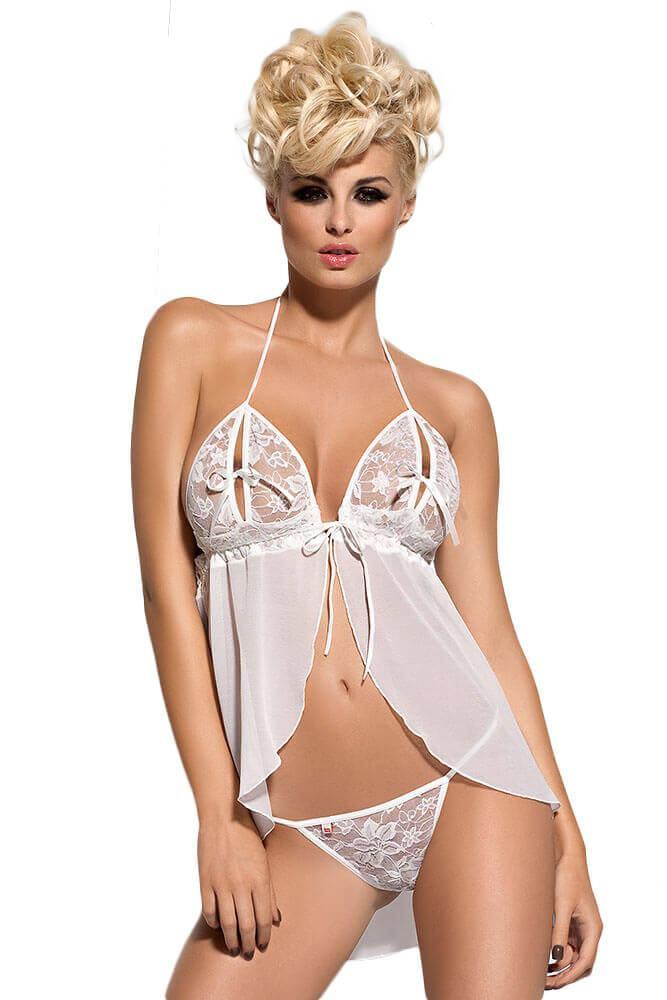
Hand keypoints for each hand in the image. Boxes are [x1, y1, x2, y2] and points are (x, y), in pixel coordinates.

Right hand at [197, 805, 281, 959]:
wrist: (223, 817)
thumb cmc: (247, 836)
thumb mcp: (264, 861)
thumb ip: (270, 891)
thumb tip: (275, 918)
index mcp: (260, 879)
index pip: (264, 918)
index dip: (264, 936)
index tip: (263, 945)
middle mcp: (241, 885)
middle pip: (246, 925)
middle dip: (248, 944)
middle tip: (248, 953)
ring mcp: (221, 884)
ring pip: (226, 923)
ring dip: (231, 939)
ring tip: (233, 947)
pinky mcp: (205, 881)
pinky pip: (209, 910)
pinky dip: (213, 922)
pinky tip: (218, 926)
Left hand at [545, 848, 602, 988]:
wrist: (566, 855)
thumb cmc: (567, 876)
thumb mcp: (561, 905)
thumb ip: (559, 932)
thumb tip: (556, 958)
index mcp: (593, 928)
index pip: (585, 962)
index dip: (570, 975)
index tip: (553, 982)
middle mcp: (589, 930)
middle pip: (581, 963)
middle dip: (565, 974)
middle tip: (545, 982)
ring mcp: (580, 926)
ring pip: (574, 955)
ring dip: (560, 965)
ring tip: (541, 971)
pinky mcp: (571, 920)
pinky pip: (567, 943)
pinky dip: (557, 952)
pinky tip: (542, 955)